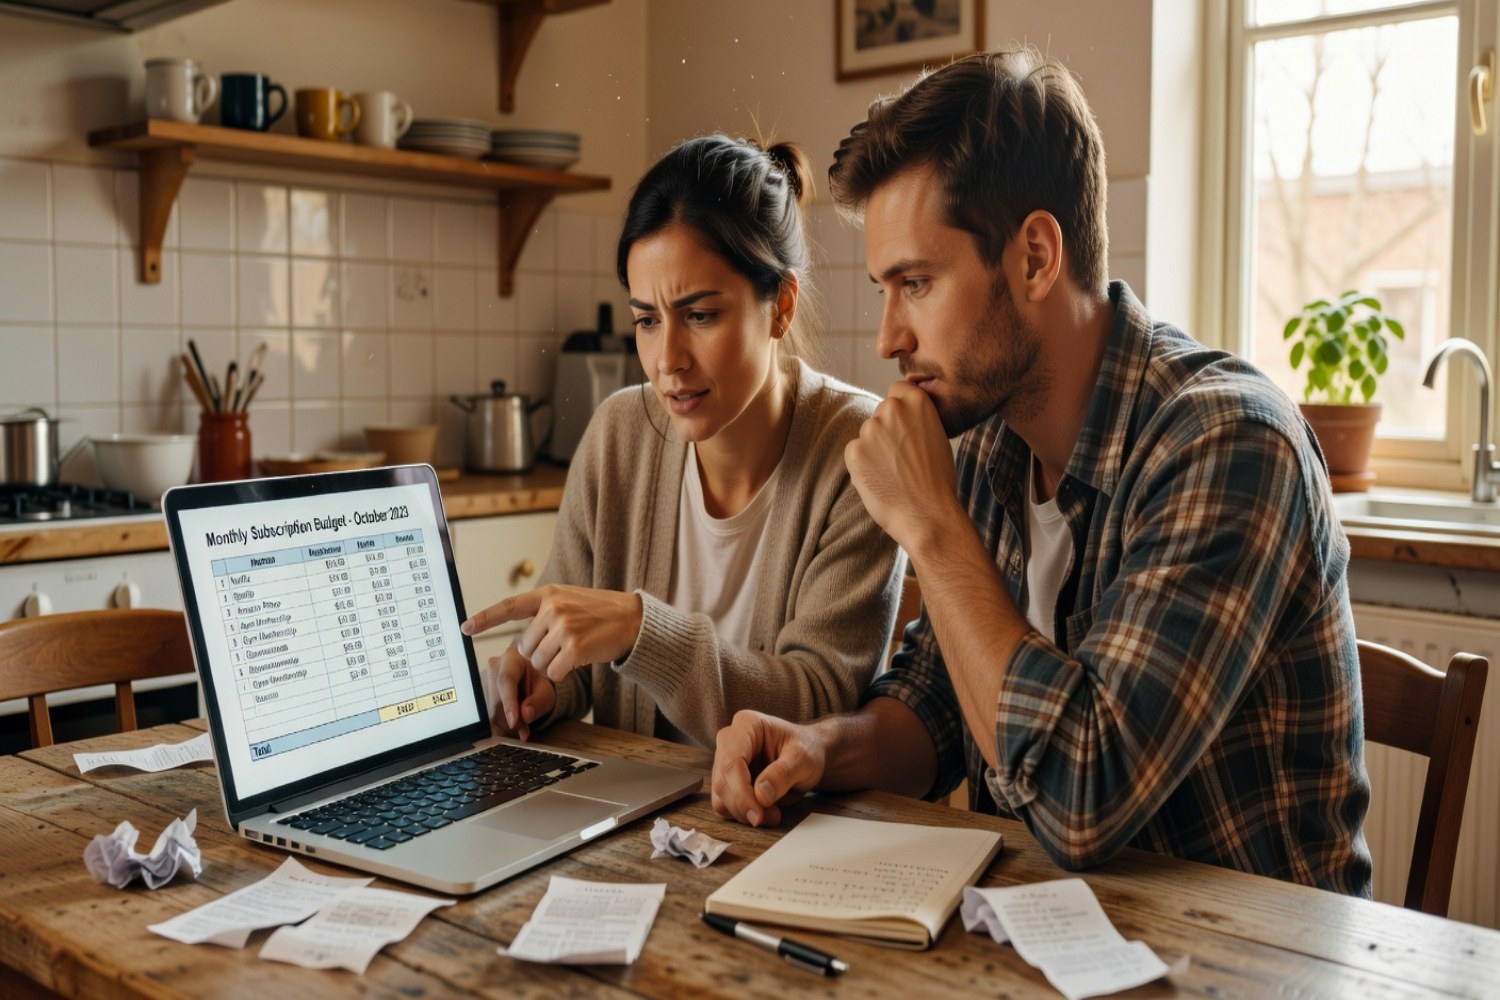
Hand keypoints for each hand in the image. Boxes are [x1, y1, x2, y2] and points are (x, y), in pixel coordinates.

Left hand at [462, 584, 642, 682]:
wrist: (633, 620)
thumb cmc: (600, 613)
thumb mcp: (569, 601)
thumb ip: (545, 612)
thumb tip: (522, 641)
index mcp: (548, 595)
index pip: (509, 607)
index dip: (484, 618)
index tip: (464, 627)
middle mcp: (552, 608)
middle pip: (525, 646)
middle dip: (539, 652)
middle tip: (563, 644)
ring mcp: (564, 626)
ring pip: (538, 662)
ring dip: (553, 664)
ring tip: (574, 649)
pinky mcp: (574, 647)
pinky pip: (554, 672)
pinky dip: (564, 672)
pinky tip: (580, 659)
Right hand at [488, 642, 555, 741]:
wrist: (528, 684)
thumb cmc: (537, 686)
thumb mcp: (546, 693)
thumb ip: (539, 702)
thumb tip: (525, 715)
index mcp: (511, 659)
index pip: (506, 680)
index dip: (509, 703)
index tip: (514, 722)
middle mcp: (492, 666)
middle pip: (495, 698)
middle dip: (509, 719)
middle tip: (523, 731)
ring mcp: (481, 679)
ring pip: (487, 709)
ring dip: (503, 724)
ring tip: (519, 727)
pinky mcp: (476, 693)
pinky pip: (482, 714)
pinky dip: (496, 725)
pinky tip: (506, 728)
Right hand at [711, 710, 826, 826]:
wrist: (808, 755)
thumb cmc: (806, 749)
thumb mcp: (804, 759)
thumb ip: (783, 774)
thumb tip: (761, 796)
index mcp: (747, 724)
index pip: (732, 762)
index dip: (741, 793)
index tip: (757, 815)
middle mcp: (729, 739)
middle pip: (722, 781)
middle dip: (745, 806)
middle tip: (773, 817)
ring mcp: (724, 759)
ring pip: (720, 796)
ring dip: (744, 813)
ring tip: (774, 813)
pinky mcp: (725, 779)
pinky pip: (724, 804)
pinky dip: (743, 814)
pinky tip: (765, 811)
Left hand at [845, 380, 961, 551]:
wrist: (929, 514)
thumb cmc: (938, 480)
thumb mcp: (937, 436)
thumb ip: (917, 419)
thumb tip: (902, 415)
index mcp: (916, 401)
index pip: (897, 390)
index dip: (901, 410)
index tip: (905, 428)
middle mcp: (891, 409)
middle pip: (880, 413)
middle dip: (886, 431)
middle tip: (901, 458)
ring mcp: (870, 429)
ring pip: (866, 434)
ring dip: (874, 449)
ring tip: (894, 473)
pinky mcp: (854, 451)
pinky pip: (855, 452)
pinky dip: (863, 465)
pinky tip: (881, 480)